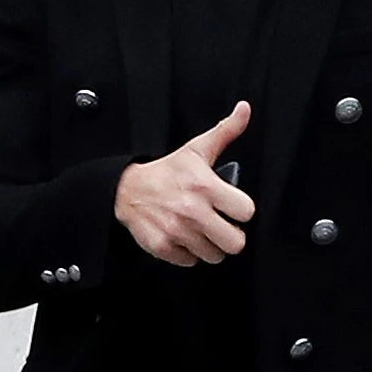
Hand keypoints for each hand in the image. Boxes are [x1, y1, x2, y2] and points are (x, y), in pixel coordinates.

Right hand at [114, 101, 254, 265]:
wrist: (125, 189)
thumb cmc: (167, 171)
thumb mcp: (197, 149)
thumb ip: (225, 132)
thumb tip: (245, 109)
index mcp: (205, 186)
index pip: (247, 212)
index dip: (241, 210)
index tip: (231, 206)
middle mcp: (192, 211)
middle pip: (236, 243)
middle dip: (231, 235)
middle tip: (220, 225)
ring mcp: (177, 231)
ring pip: (215, 256)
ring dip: (211, 246)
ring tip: (201, 230)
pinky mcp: (163, 247)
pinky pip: (191, 262)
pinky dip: (189, 253)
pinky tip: (184, 237)